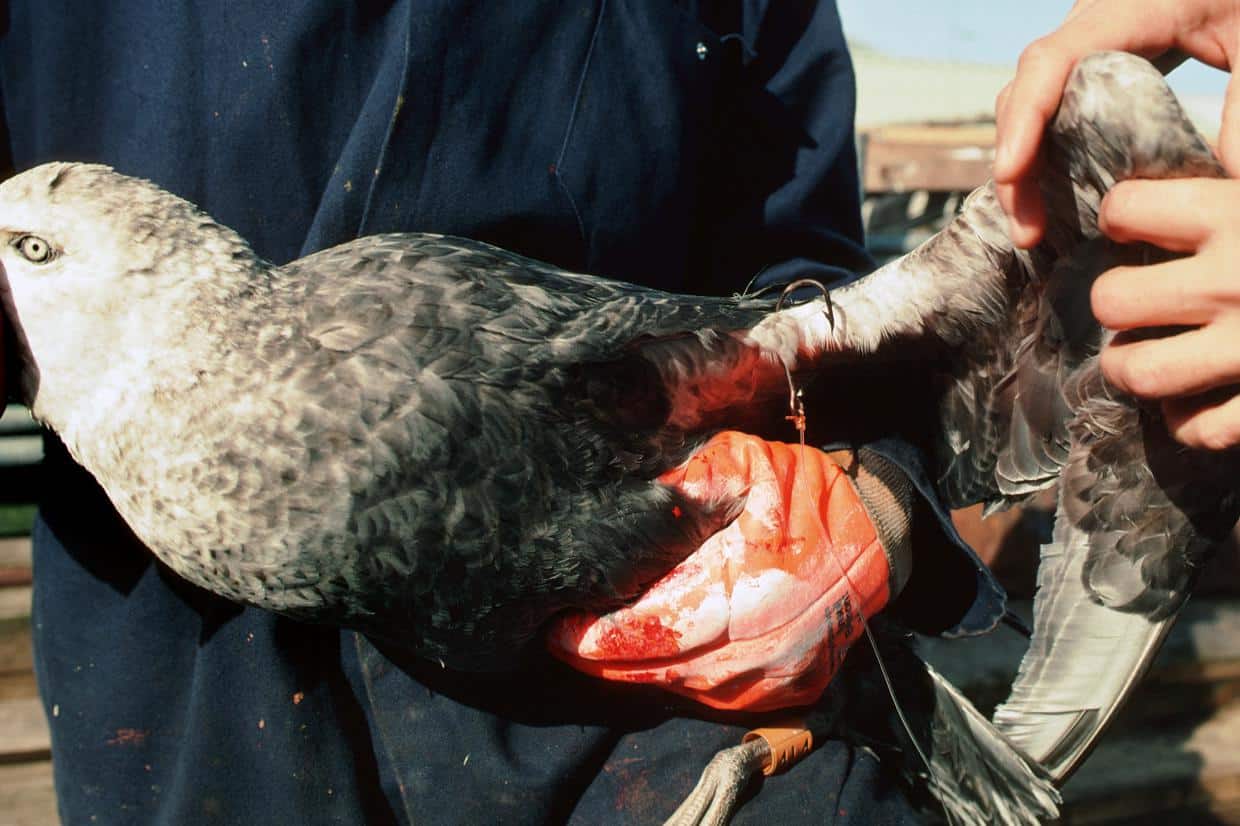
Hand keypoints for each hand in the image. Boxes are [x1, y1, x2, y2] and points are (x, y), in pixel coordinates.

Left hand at [548, 432, 893, 711]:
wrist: (876, 534)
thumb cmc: (804, 494)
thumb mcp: (744, 466)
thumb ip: (688, 485)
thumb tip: (629, 505)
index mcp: (742, 591)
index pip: (649, 631)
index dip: (597, 637)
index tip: (560, 629)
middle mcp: (758, 646)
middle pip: (657, 671)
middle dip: (604, 660)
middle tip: (566, 642)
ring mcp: (775, 676)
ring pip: (684, 692)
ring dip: (638, 674)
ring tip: (601, 650)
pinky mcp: (788, 689)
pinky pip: (717, 699)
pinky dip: (681, 681)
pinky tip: (656, 660)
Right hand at [993, 0, 1239, 246]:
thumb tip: (1229, 184)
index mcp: (1128, 8)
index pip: (1052, 60)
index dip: (1024, 117)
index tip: (1010, 173)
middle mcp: (1090, 25)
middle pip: (1025, 92)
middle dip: (1015, 164)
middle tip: (1027, 230)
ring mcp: (1084, 46)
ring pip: (1028, 107)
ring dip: (1021, 170)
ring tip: (1032, 229)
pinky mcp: (1090, 67)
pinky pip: (1048, 112)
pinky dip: (1041, 159)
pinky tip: (1053, 203)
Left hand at [1094, 177, 1239, 448]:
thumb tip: (1223, 97)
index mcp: (1238, 214)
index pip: (1125, 208)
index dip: (1125, 214)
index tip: (1138, 222)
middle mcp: (1236, 281)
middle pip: (1113, 300)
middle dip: (1117, 300)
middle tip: (1141, 301)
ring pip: (1140, 371)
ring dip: (1134, 367)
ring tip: (1148, 354)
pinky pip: (1200, 428)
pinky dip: (1190, 420)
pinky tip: (1200, 397)